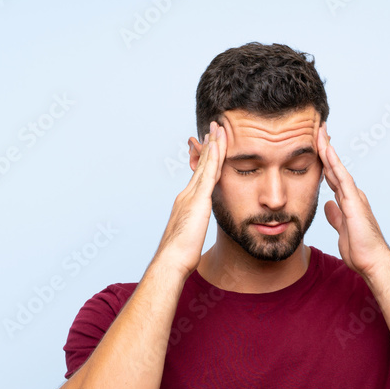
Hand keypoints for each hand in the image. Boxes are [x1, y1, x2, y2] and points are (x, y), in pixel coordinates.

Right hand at [153, 121, 226, 275]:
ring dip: (213, 145)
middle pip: (201, 165)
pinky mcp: (198, 199)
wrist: (171, 260)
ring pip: (205, 164)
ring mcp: (192, 195)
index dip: (204, 162)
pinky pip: (208, 173)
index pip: (199, 177)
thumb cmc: (179, 257)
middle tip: (213, 128)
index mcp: (186, 204)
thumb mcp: (190, 240)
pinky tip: (218, 144)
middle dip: (208, 146)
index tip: (208, 148)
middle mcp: (187, 195)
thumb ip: (194, 232)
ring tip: (218, 128)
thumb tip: (196, 236)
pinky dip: (214, 157)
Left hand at [316, 122, 389, 277]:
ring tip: (319, 131)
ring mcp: (354, 196)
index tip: (315, 147)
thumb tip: (328, 205)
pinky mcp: (354, 201)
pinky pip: (342, 177)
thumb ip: (336, 216)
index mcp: (347, 201)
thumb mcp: (342, 230)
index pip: (332, 177)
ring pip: (337, 167)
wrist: (373, 261)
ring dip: (327, 149)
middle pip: (334, 167)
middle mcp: (352, 195)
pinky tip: (326, 149)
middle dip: (324, 149)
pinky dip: (334, 162)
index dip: (323, 162)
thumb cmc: (361, 250)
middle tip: (316, 129)